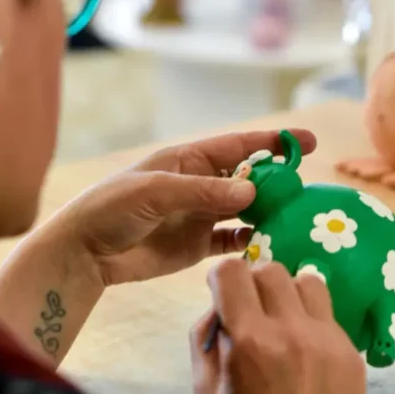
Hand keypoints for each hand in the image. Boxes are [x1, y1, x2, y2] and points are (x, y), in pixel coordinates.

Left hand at [51, 129, 316, 285]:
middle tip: (307, 190)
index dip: (273, 143)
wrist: (87, 251)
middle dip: (278, 180)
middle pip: (249, 177)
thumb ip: (203, 191)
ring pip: (246, 210)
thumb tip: (251, 192)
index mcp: (190, 160)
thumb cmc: (113, 207)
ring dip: (269, 212)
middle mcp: (202, 184)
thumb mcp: (156, 191)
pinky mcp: (198, 244)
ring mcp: (202, 215)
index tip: (306, 142)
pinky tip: (270, 245)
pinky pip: (233, 240)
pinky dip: (252, 241)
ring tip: (296, 218)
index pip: (240, 146)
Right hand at [190, 259, 365, 393]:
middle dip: (254, 284)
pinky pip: (329, 314)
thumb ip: (205, 340)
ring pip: (307, 281)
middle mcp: (292, 331)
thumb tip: (219, 306)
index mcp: (250, 343)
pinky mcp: (352, 353)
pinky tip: (305, 350)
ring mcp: (328, 340)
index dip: (221, 277)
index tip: (222, 292)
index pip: (232, 271)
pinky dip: (311, 321)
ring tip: (283, 322)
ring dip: (289, 294)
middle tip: (251, 311)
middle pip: (271, 269)